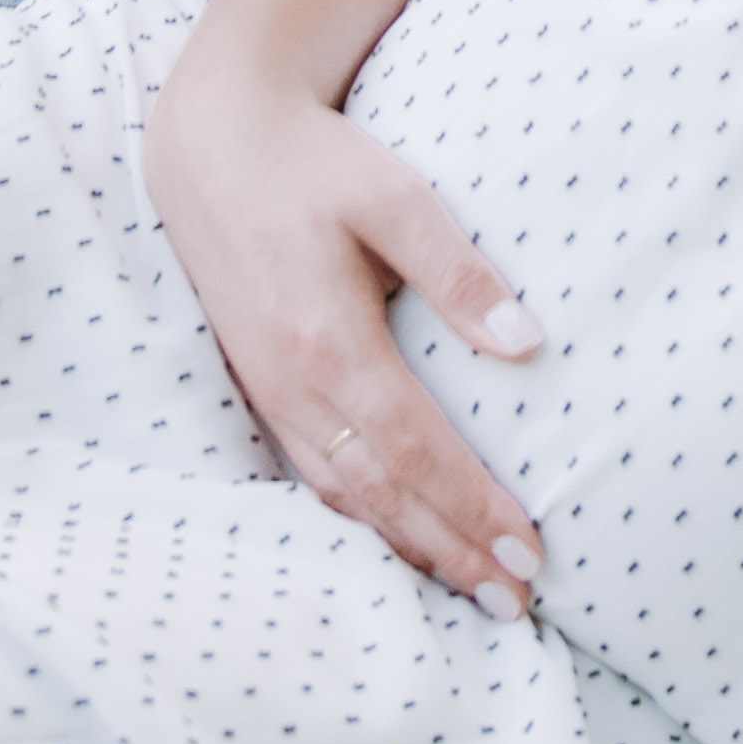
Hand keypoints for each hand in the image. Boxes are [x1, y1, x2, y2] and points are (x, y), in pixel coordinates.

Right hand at [140, 60, 551, 613]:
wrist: (212, 141)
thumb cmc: (313, 161)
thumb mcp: (394, 195)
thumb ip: (458, 270)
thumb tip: (526, 342)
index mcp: (328, 342)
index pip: (415, 452)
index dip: (473, 510)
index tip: (530, 554)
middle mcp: (294, 385)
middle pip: (381, 494)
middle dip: (451, 553)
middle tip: (515, 602)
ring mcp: (270, 392)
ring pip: (343, 496)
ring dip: (408, 548)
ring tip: (469, 588)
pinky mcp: (261, 387)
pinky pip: (314, 474)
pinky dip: (361, 517)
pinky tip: (397, 535)